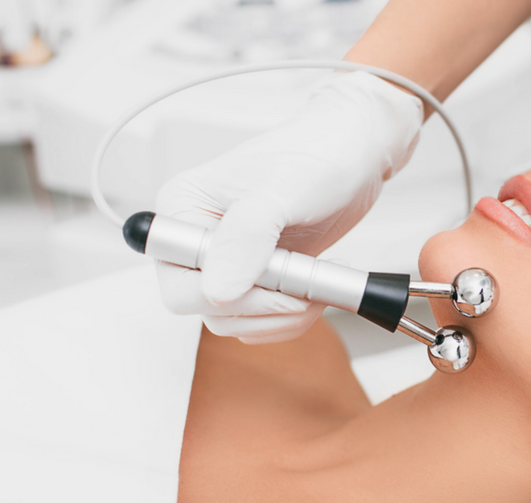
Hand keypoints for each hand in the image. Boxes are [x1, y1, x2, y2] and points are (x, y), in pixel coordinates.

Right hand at [154, 71, 422, 342]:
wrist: (351, 154)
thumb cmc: (315, 155)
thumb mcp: (281, 191)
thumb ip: (246, 238)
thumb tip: (217, 291)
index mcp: (182, 209)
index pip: (179, 283)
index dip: (227, 295)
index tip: (277, 281)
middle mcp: (195, 239)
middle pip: (206, 309)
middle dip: (262, 309)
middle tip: (304, 288)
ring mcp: (225, 261)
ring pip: (235, 321)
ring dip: (281, 316)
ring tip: (316, 282)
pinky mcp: (255, 277)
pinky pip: (260, 321)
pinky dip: (290, 316)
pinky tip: (314, 286)